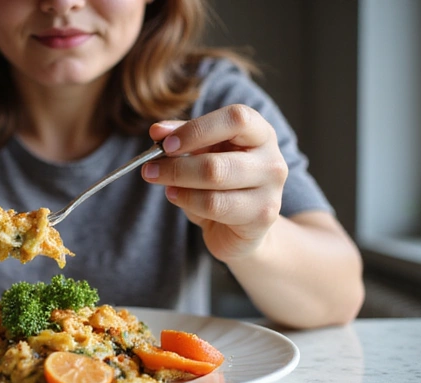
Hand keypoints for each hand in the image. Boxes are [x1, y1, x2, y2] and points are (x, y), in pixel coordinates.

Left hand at [143, 105, 287, 262]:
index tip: (166, 143)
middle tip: (149, 168)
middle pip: (216, 161)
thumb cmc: (222, 182)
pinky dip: (187, 200)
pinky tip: (175, 196)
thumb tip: (157, 131)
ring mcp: (270, 190)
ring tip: (161, 182)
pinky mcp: (261, 217)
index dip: (197, 129)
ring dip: (177, 182)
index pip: (236, 118)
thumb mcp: (202, 153)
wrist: (242, 226)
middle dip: (175, 165)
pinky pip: (214, 206)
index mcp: (260, 133)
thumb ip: (182, 138)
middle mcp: (271, 159)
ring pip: (215, 184)